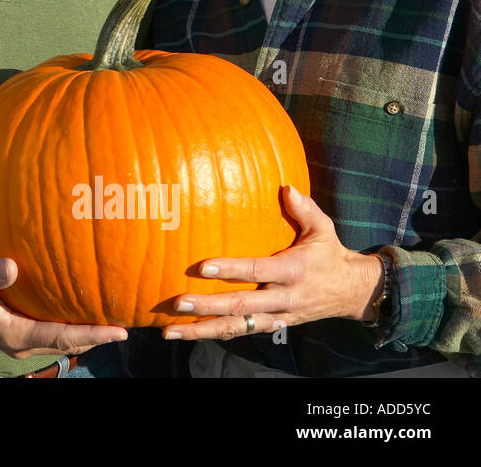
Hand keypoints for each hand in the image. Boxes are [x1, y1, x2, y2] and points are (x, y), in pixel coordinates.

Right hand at [0, 256, 127, 358]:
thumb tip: (10, 267)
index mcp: (14, 334)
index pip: (62, 338)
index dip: (93, 335)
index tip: (119, 331)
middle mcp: (19, 343)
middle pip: (66, 344)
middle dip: (95, 337)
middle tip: (124, 326)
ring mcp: (16, 339)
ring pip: (58, 342)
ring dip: (83, 335)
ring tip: (106, 321)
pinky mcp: (13, 330)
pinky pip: (48, 334)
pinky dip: (67, 328)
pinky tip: (75, 311)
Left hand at [160, 185, 383, 341]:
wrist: (352, 292)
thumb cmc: (329, 254)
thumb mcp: (324, 229)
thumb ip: (304, 209)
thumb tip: (286, 187)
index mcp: (293, 271)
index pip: (258, 271)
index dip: (231, 270)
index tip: (203, 267)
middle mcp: (283, 298)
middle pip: (241, 305)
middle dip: (208, 306)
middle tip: (178, 303)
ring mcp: (277, 316)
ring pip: (237, 327)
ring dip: (203, 330)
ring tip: (171, 331)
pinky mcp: (273, 326)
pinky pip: (242, 332)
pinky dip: (216, 334)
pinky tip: (188, 334)